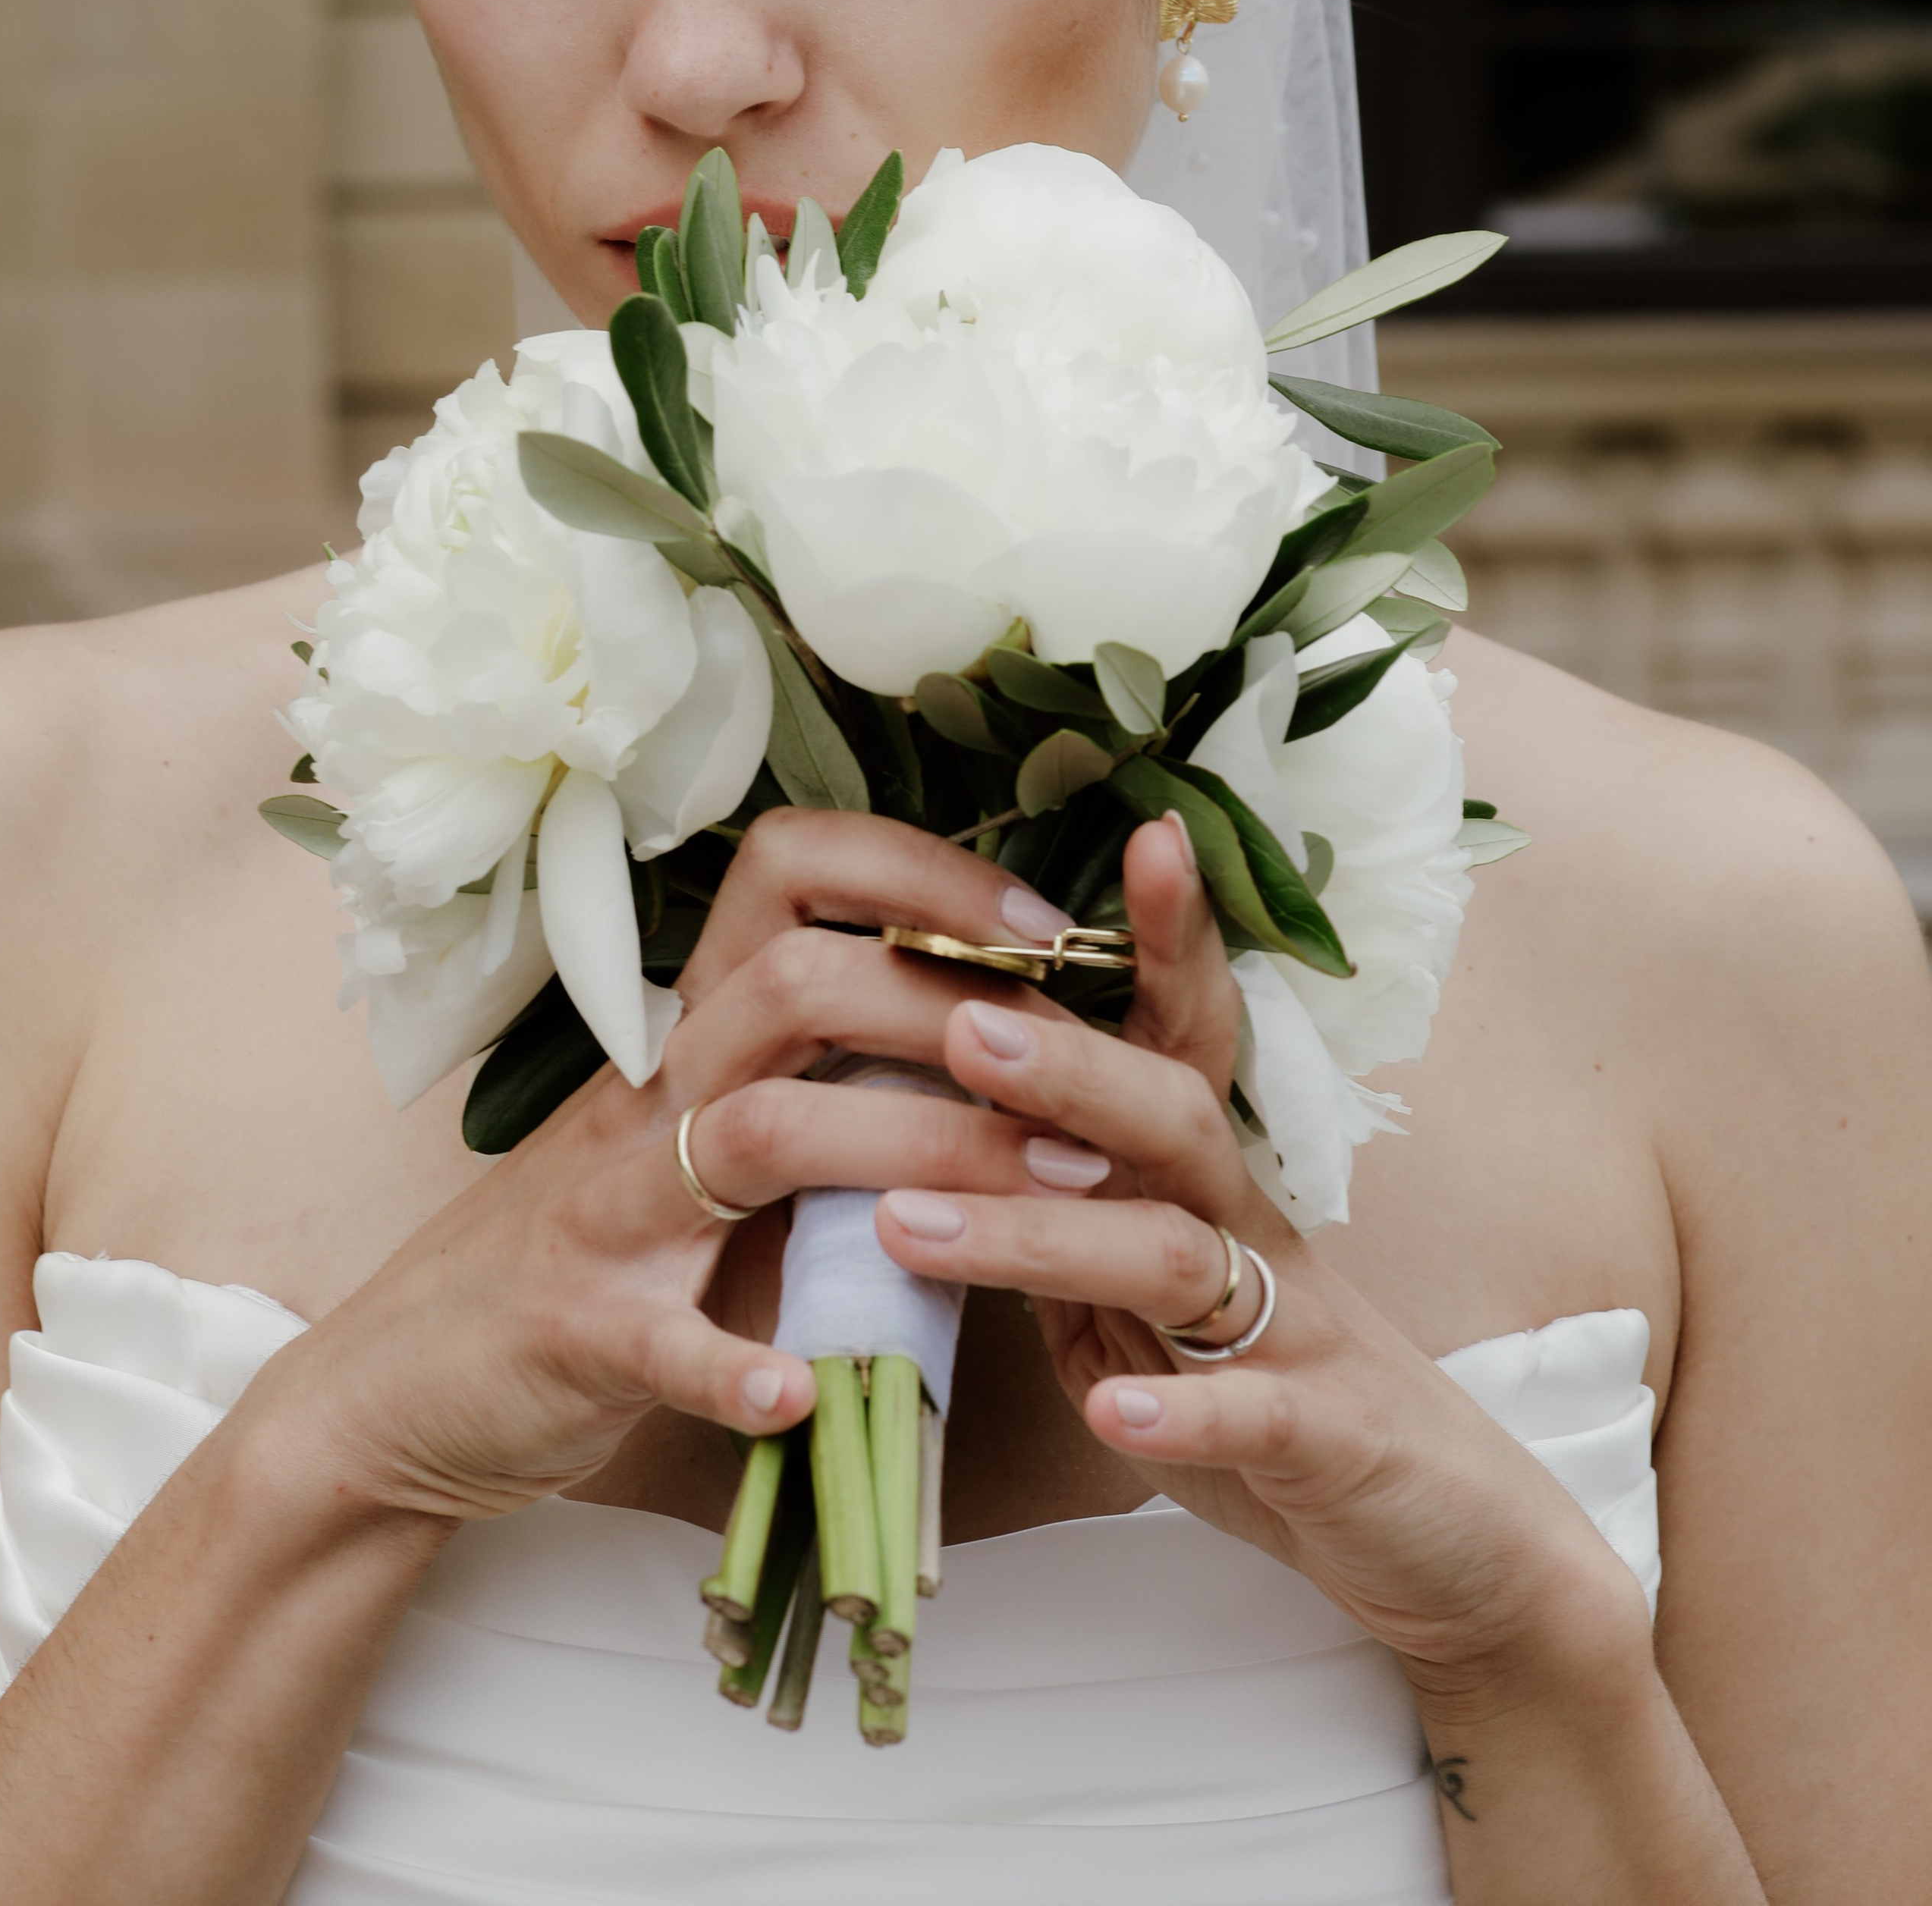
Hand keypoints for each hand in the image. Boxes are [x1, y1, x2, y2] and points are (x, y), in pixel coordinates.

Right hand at [237, 811, 1091, 1533]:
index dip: (922, 876)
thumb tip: (1005, 1038)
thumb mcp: (706, 1144)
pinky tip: (812, 1392)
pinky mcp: (579, 1334)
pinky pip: (665, 1341)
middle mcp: (652, 1095)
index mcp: (693, 1034)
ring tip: (1039, 1201)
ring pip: (761, 1135)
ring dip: (914, 1154)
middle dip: (955, 1014)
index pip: (792, 874)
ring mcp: (610, 1211)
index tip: (1043, 929)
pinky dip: (740, 1366)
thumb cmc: (595, 1251)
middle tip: (1081, 1082)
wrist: (408, 1382)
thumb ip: (827, 1087)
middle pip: (798, 983)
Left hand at [873, 817, 1649, 1701]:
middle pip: (1168, 1114)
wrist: (1453, 1540)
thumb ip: (1061, 1232)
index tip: (1136, 833)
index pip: (1177, 1037)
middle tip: (961, 1024)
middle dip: (1065, 1065)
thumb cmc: (1279, 1402)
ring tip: (920, 1227)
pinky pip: (1257, 1414)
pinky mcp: (1332, 1437)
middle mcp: (1256, 1227)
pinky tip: (1112, 1420)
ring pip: (1175, 1254)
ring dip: (1042, 1239)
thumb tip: (930, 1152)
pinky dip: (1185, 1413)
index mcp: (1209, 1182)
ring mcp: (1301, 1328)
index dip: (1164, 936)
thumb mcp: (1151, 1305)